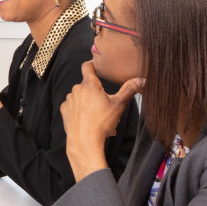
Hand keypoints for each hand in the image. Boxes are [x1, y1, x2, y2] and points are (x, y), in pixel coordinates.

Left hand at [60, 61, 143, 180]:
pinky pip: (74, 106)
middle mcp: (77, 89)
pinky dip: (80, 111)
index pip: (87, 66)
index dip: (92, 64)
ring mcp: (69, 99)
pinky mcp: (64, 109)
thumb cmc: (101, 123)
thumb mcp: (119, 105)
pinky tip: (88, 121)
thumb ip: (129, 90)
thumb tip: (142, 80)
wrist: (84, 141)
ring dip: (89, 104)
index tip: (96, 66)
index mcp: (89, 85)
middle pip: (87, 86)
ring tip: (99, 118)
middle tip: (106, 107)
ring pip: (81, 97)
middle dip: (97, 94)